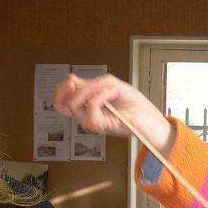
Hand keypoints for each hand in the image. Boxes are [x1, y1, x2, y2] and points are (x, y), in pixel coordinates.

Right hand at [53, 74, 174, 153]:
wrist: (148, 115)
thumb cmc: (133, 102)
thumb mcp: (108, 84)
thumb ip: (89, 83)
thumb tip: (71, 82)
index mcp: (88, 106)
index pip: (62, 102)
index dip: (59, 91)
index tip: (69, 81)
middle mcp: (87, 115)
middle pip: (62, 104)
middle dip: (69, 89)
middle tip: (78, 82)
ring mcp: (92, 121)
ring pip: (74, 105)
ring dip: (90, 90)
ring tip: (107, 88)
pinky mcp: (100, 126)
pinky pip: (91, 107)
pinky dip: (101, 96)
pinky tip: (113, 94)